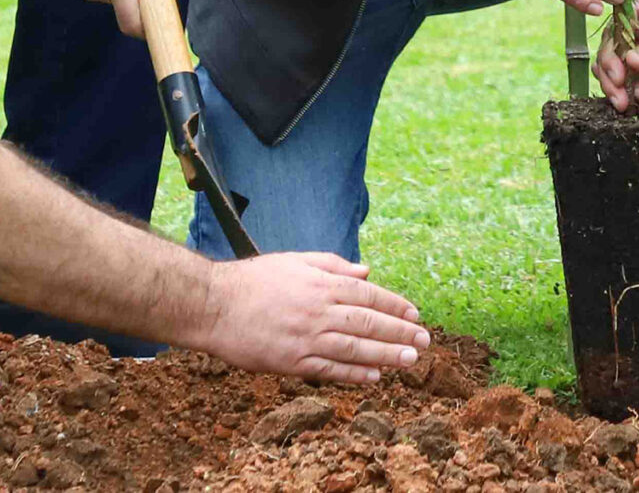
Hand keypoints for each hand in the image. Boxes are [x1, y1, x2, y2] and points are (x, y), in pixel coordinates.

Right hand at [198, 251, 430, 382]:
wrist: (214, 305)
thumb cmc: (255, 279)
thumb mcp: (297, 261)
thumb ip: (334, 266)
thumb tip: (367, 271)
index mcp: (321, 284)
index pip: (369, 294)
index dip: (395, 306)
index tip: (415, 315)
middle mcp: (318, 311)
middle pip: (368, 323)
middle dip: (400, 333)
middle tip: (424, 342)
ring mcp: (305, 338)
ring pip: (354, 348)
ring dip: (386, 356)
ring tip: (410, 360)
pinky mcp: (290, 362)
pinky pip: (328, 370)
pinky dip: (353, 374)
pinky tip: (374, 377)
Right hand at [596, 0, 638, 111]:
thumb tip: (630, 64)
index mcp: (636, 8)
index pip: (612, 34)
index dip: (610, 57)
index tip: (619, 76)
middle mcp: (633, 30)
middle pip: (610, 57)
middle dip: (613, 80)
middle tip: (622, 100)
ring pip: (619, 74)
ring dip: (624, 91)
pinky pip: (636, 85)